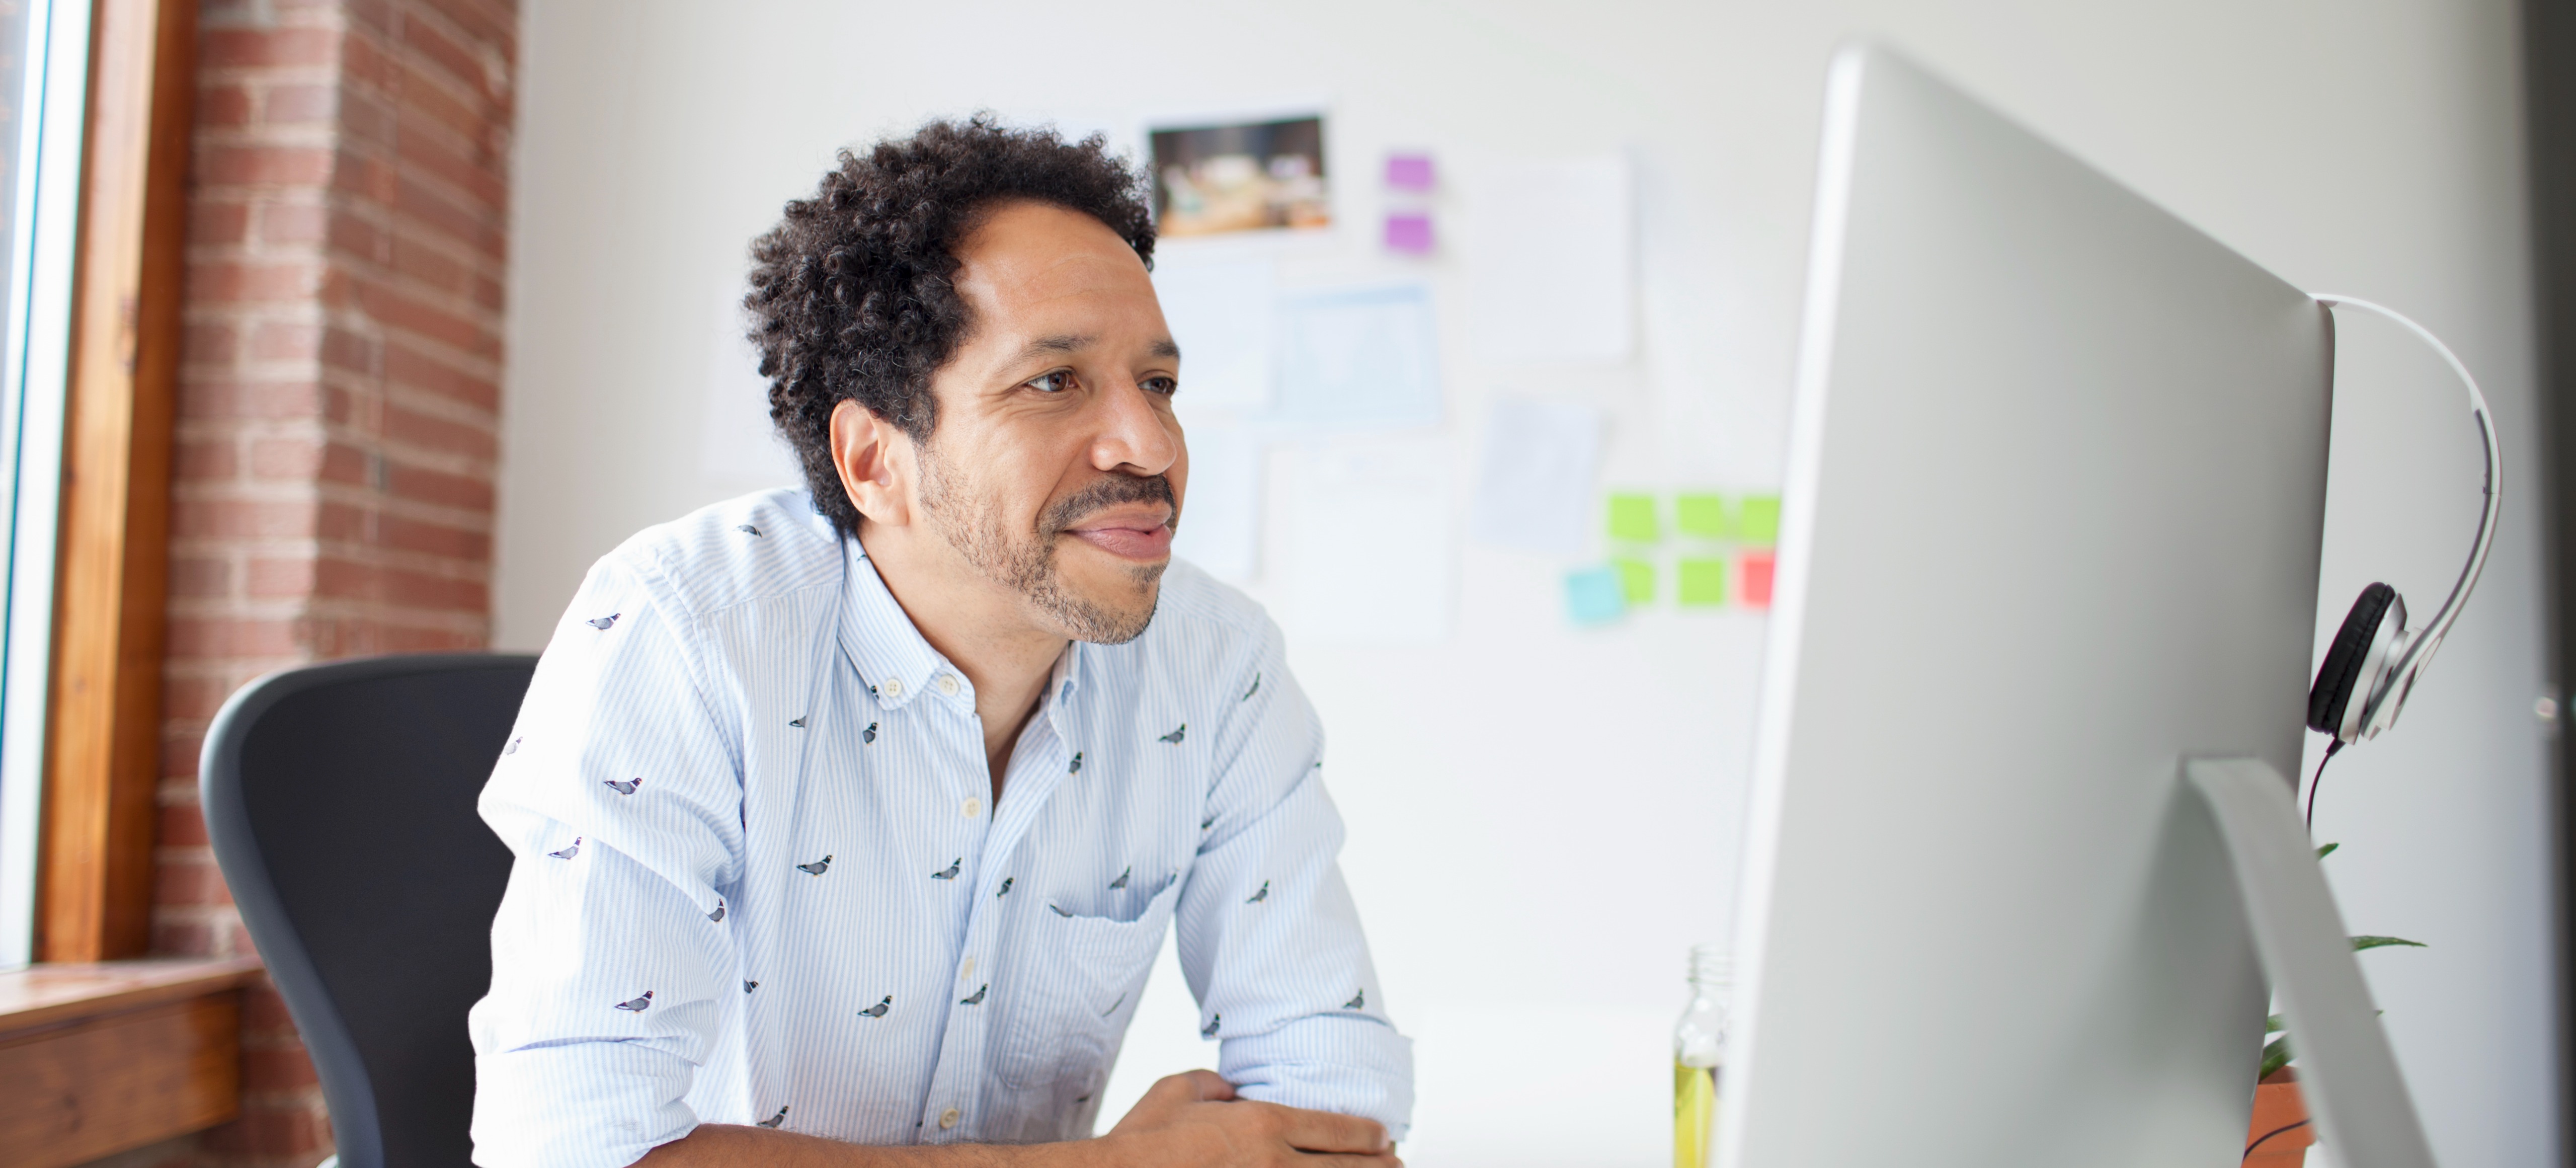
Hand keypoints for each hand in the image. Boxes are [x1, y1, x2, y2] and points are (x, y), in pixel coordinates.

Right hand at [1102, 1071, 1399, 1166]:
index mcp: (1263, 1124)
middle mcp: (1275, 1164)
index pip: (1338, 1129)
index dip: (1370, 1134)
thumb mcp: (1180, 1089)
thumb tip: (1234, 1091)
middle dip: (1381, 1166)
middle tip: (1397, 1163)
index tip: (1384, 1136)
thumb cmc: (1142, 1141)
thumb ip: (1217, 1084)